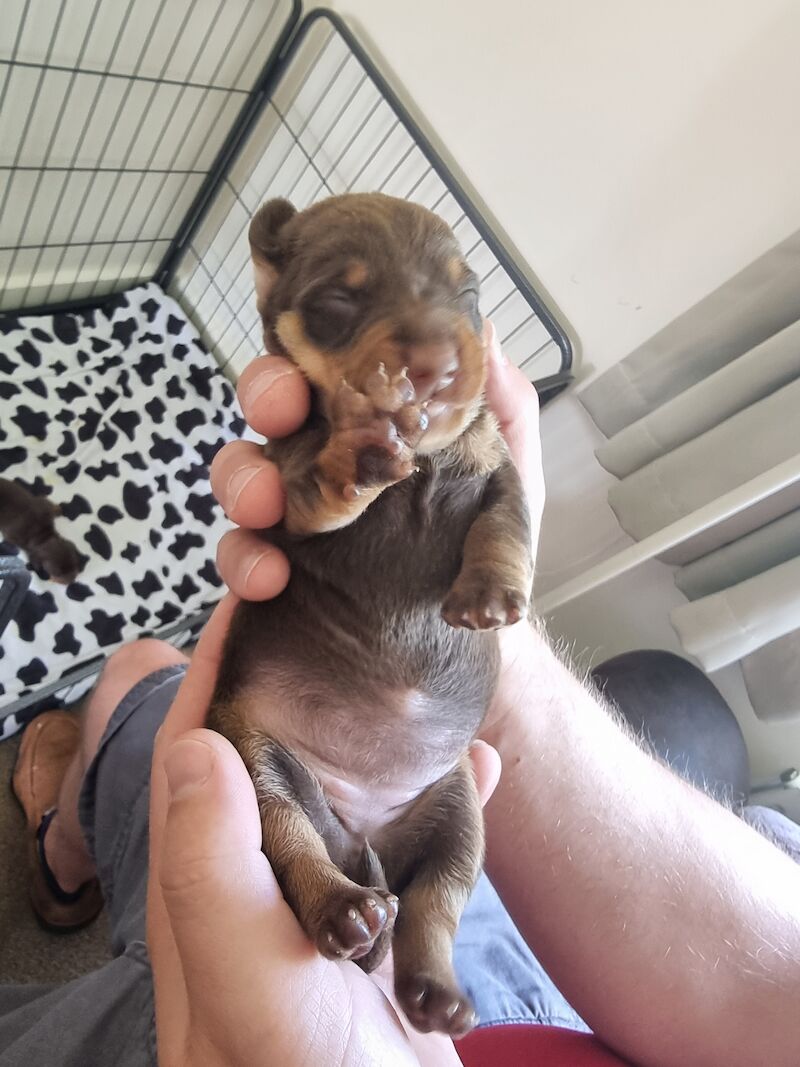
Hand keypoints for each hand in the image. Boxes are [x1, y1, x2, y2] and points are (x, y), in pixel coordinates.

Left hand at [148, 596, 480, 1066]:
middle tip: (338, 600)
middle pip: (273, 749)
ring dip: (380, 729)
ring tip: (412, 670)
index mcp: (211, 880)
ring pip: (350, 788)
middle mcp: (263, 882)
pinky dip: (446, 804)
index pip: (199, 741)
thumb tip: (195, 741)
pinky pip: (413, 848)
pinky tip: (480, 774)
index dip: (218, 658)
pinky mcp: (385, 937)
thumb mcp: (252, 982)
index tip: (256, 583)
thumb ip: (217, 868)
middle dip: (301, 673)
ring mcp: (329, 906)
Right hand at [209, 324, 544, 739]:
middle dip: (266, 394)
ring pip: (240, 474)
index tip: (318, 349)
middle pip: (272, 406)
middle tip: (282, 409)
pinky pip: (239, 556)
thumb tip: (488, 336)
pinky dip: (244, 560)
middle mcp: (322, 461)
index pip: (331, 368)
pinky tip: (271, 576)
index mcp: (371, 428)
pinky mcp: (272, 571)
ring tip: (267, 506)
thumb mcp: (510, 483)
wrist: (468, 635)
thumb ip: (505, 413)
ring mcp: (291, 515)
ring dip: (243, 479)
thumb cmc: (482, 550)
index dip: (312, 348)